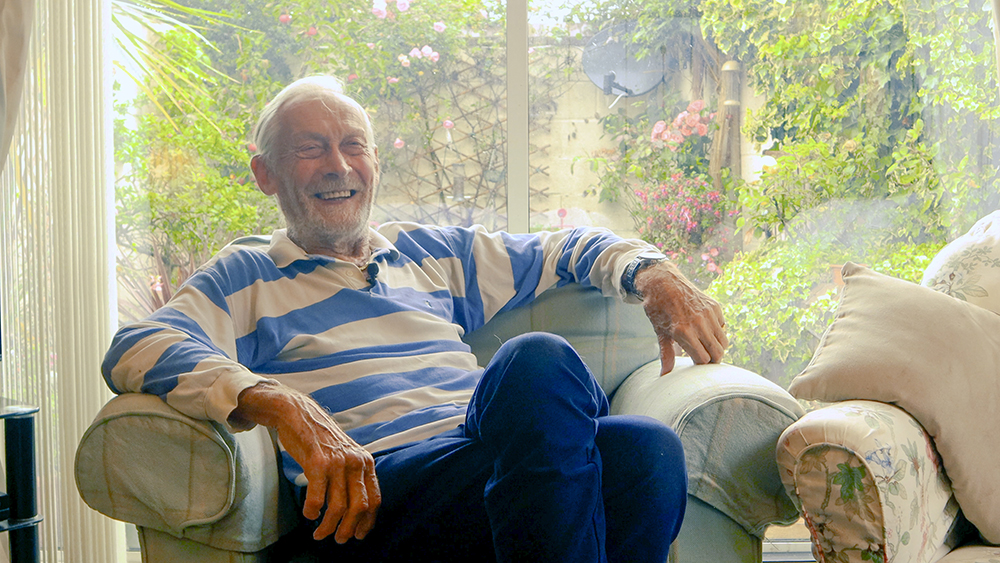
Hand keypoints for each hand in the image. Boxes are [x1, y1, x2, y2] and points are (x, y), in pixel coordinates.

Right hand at [231, 382, 380, 542]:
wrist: (299, 414)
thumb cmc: (320, 439)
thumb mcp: (345, 455)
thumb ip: (352, 477)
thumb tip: (355, 509)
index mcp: (366, 462)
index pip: (374, 499)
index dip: (368, 521)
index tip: (359, 534)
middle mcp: (356, 462)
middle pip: (359, 507)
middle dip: (349, 528)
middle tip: (338, 539)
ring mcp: (338, 462)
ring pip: (338, 506)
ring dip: (328, 526)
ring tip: (320, 533)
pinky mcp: (318, 462)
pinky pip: (318, 497)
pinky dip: (313, 512)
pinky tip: (309, 514)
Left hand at [633, 261, 727, 373]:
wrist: (663, 282)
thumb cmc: (658, 309)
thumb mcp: (660, 332)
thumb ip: (666, 354)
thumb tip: (664, 376)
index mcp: (683, 332)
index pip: (703, 359)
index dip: (700, 365)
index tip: (696, 364)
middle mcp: (698, 323)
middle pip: (717, 353)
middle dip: (713, 360)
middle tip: (705, 359)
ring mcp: (708, 314)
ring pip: (723, 341)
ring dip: (718, 347)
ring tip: (707, 347)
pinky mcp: (714, 306)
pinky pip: (723, 326)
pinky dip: (718, 332)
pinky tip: (707, 330)